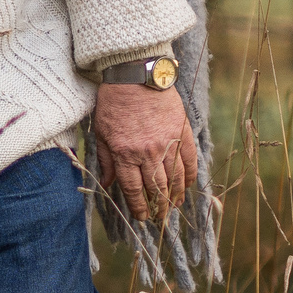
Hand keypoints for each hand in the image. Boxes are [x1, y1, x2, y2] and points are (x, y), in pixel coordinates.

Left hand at [92, 82, 197, 222]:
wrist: (135, 74)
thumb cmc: (113, 102)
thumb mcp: (101, 132)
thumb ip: (106, 161)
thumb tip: (107, 185)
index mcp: (125, 154)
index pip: (133, 189)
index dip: (138, 207)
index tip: (142, 218)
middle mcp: (147, 152)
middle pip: (157, 188)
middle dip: (159, 206)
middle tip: (161, 217)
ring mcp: (167, 142)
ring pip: (175, 178)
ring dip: (176, 195)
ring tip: (176, 205)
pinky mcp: (181, 131)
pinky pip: (190, 159)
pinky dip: (191, 175)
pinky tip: (189, 185)